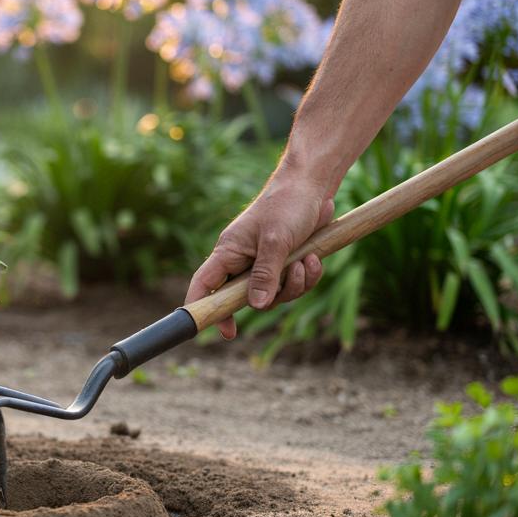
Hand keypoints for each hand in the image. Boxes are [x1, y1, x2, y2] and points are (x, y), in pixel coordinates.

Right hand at [185, 169, 335, 339]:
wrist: (312, 185)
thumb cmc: (287, 204)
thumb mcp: (276, 240)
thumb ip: (266, 274)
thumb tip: (257, 306)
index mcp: (228, 252)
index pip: (204, 284)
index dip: (203, 307)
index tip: (217, 330)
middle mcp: (242, 260)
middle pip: (246, 298)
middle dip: (273, 295)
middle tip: (289, 279)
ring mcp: (263, 263)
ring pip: (274, 294)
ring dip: (295, 284)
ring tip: (306, 261)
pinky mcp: (284, 262)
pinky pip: (292, 284)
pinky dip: (306, 276)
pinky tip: (314, 258)